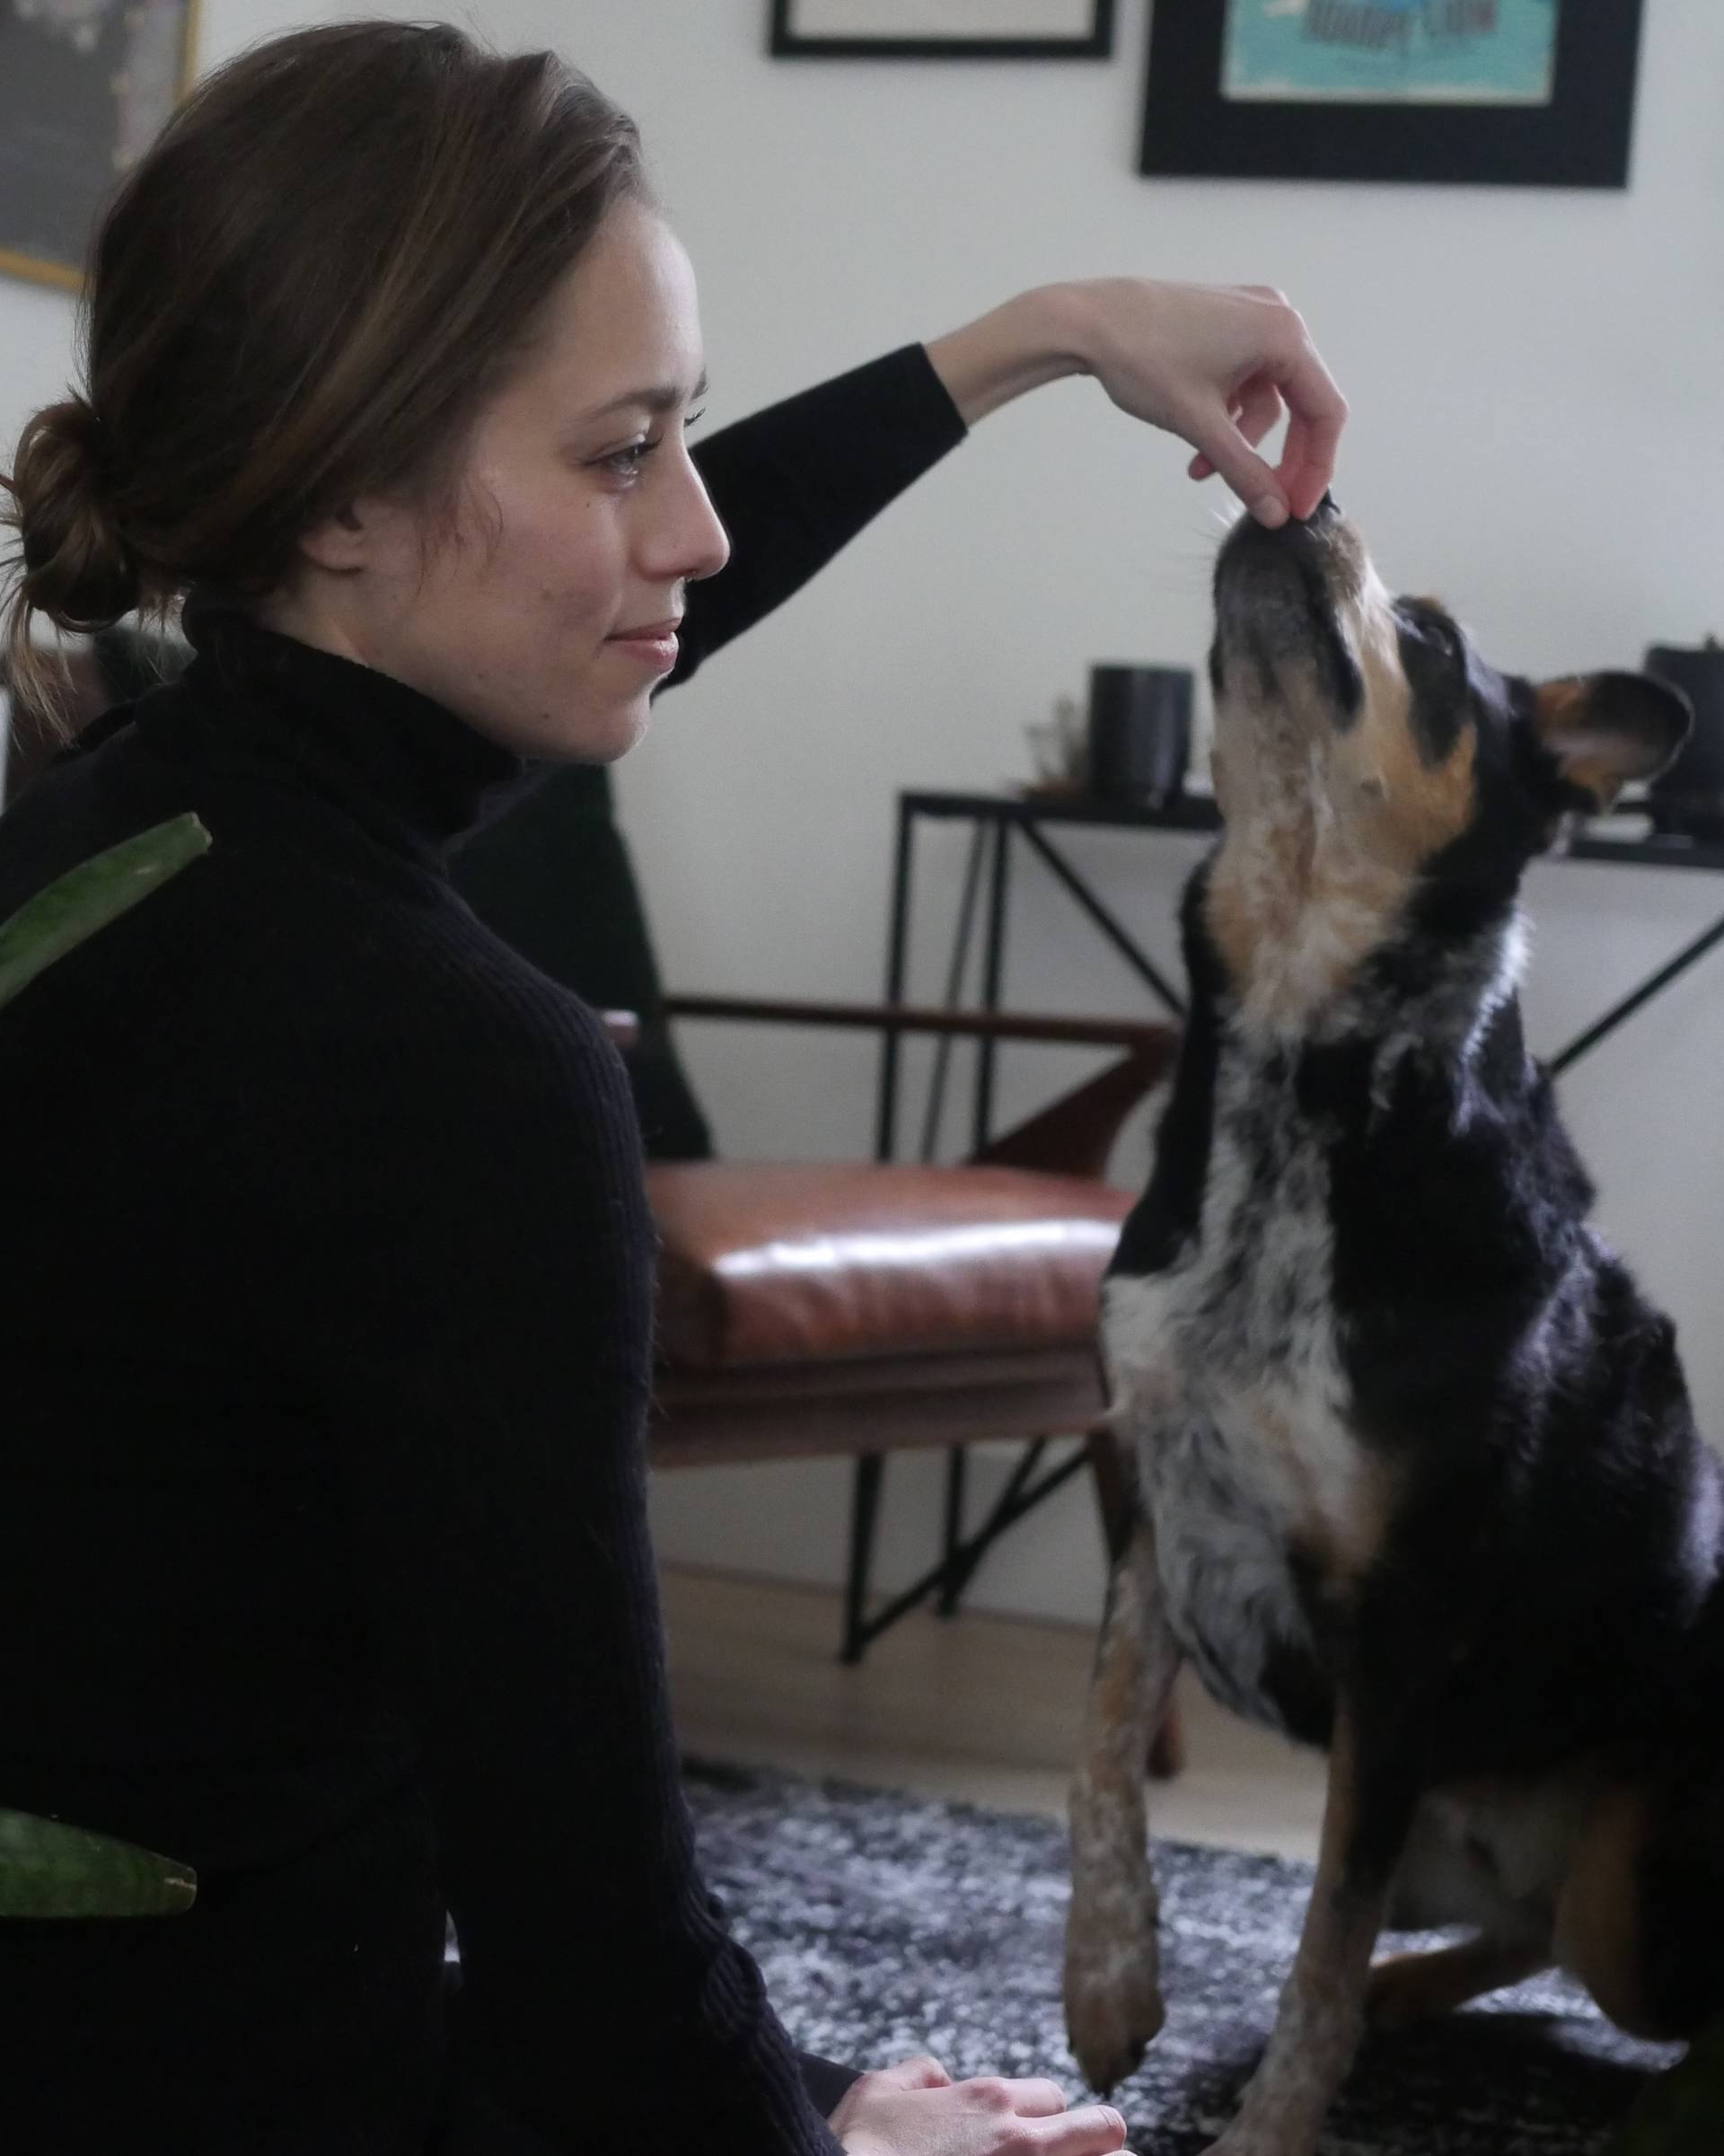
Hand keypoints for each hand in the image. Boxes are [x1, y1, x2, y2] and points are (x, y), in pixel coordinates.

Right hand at [830, 2053, 1135, 2155]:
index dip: (1047, 2117)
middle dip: (1105, 2144)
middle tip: (1109, 2153)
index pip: (1051, 2099)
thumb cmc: (856, 2146)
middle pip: (1100, 2131)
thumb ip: (918, 2075)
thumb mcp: (879, 2091)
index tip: (1042, 2136)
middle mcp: (1019, 2139)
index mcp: (988, 2101)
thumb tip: (940, 2077)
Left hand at [1067, 278, 1346, 526]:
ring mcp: (1251, 317)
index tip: (1297, 508)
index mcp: (1284, 335)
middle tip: (1264, 503)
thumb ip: (1244, 472)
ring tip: (1199, 471)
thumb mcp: (1200, 425)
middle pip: (1301, 406)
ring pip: (1267, 398)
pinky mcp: (1226, 324)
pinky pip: (1244, 380)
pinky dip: (1226, 416)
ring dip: (1240, 442)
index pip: (1325, 413)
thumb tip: (1275, 514)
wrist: (1087, 322)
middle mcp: (1278, 319)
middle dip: (1278, 460)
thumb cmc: (1142, 360)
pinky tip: (1194, 442)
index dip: (1317, 467)